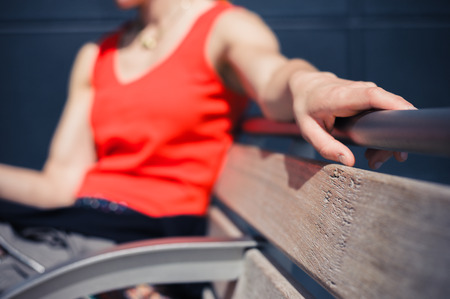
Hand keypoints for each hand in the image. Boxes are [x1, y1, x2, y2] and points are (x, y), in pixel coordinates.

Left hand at [290, 71, 415, 167]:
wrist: (307, 87)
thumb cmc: (306, 108)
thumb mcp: (308, 130)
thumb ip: (325, 146)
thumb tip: (349, 161)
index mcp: (340, 96)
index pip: (372, 96)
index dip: (394, 105)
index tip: (410, 120)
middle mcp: (358, 89)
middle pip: (388, 108)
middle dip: (392, 136)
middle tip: (381, 161)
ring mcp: (367, 90)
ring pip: (390, 112)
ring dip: (387, 137)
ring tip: (373, 159)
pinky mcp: (372, 96)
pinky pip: (386, 112)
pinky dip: (384, 131)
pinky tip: (374, 149)